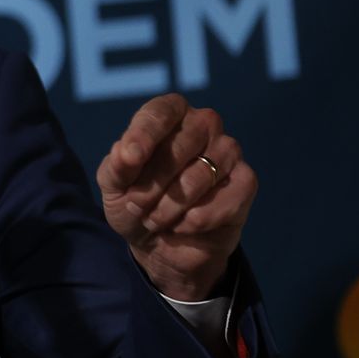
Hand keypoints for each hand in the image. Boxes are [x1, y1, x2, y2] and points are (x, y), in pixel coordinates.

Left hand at [95, 94, 256, 300]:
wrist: (159, 245)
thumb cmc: (135, 202)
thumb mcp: (113, 187)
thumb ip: (116, 167)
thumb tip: (125, 152)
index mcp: (169, 114)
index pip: (160, 112)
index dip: (144, 135)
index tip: (129, 158)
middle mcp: (203, 124)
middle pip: (180, 146)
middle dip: (152, 183)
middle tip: (136, 205)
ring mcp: (228, 151)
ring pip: (201, 174)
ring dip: (170, 206)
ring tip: (155, 219)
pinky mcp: (245, 181)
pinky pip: (226, 198)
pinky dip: (198, 219)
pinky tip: (184, 225)